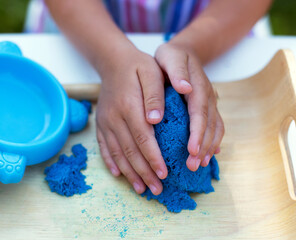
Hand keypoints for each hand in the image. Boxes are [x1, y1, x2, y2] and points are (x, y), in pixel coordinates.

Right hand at [96, 46, 167, 194]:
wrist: (112, 62)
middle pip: (130, 151)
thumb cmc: (137, 67)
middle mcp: (114, 118)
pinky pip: (105, 147)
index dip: (153, 158)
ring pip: (117, 153)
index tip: (164, 174)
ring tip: (141, 189)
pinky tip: (119, 175)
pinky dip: (112, 163)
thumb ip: (155, 95)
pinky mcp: (101, 125)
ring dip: (130, 173)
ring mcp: (105, 123)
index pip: (143, 139)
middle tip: (157, 189)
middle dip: (144, 172)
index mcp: (129, 106)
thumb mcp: (151, 72)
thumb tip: (156, 120)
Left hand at [155, 42, 224, 170]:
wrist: (184, 52)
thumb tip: (184, 88)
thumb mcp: (170, 56)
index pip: (199, 113)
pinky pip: (215, 126)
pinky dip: (213, 141)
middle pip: (209, 125)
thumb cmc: (171, 56)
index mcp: (197, 86)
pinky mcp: (207, 108)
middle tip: (193, 165)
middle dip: (203, 147)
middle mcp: (207, 97)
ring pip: (215, 128)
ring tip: (199, 165)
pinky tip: (208, 155)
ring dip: (209, 147)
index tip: (192, 150)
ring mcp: (209, 103)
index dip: (198, 132)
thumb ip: (177, 70)